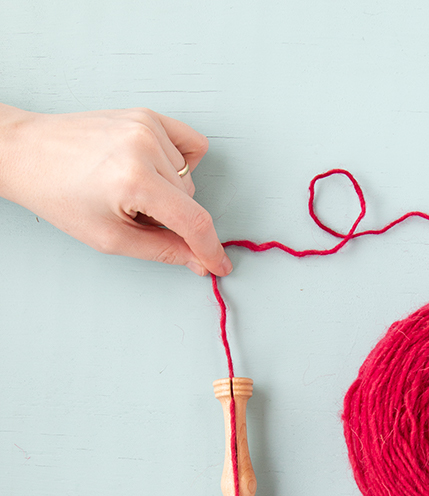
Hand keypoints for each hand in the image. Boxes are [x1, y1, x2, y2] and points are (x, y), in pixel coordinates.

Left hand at [0, 104, 230, 275]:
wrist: (28, 153)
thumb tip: (197, 261)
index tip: (219, 264)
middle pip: (190, 200)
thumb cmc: (59, 195)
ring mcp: (147, 126)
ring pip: (188, 179)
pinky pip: (189, 144)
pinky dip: (179, 164)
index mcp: (134, 180)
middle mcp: (145, 146)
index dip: (210, 248)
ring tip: (131, 190)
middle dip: (171, 218)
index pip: (193, 220)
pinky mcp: (147, 115)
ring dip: (169, 192)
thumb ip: (162, 250)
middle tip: (133, 215)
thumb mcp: (110, 238)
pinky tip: (153, 169)